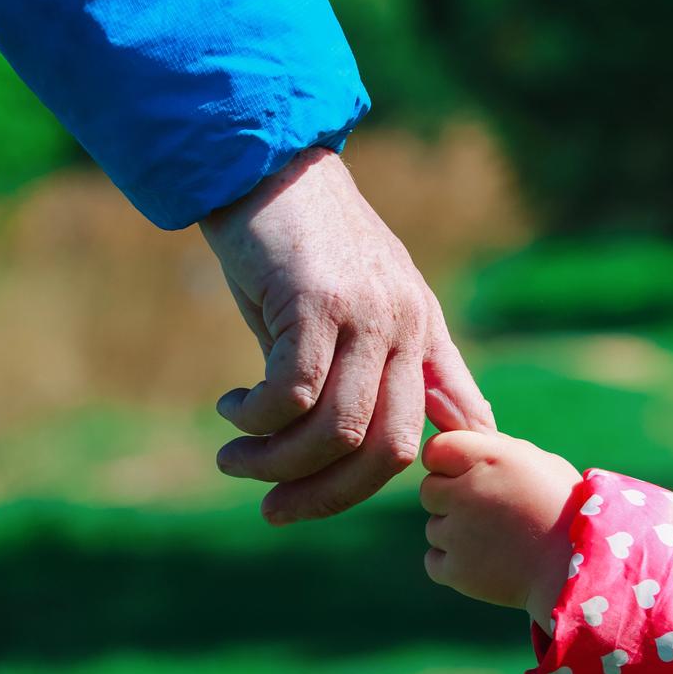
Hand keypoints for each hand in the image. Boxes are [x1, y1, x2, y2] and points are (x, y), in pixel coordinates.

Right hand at [200, 147, 493, 521]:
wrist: (266, 164)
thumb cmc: (306, 247)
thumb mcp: (359, 310)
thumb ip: (390, 370)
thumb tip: (424, 447)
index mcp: (424, 332)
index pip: (440, 429)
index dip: (399, 480)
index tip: (337, 500)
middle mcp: (407, 326)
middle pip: (388, 449)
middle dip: (328, 496)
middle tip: (274, 509)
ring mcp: (366, 314)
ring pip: (338, 430)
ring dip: (278, 463)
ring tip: (236, 458)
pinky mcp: (315, 301)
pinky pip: (292, 394)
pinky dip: (256, 420)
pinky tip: (232, 409)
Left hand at [419, 430, 580, 630]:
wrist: (579, 567)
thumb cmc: (564, 509)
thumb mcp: (538, 462)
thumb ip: (496, 448)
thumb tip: (468, 439)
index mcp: (487, 458)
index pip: (435, 448)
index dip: (448, 461)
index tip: (468, 474)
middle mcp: (466, 491)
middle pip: (429, 489)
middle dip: (450, 498)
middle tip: (487, 511)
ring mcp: (457, 533)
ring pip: (434, 527)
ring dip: (455, 532)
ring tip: (497, 539)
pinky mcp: (455, 570)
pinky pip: (434, 561)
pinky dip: (453, 563)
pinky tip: (485, 560)